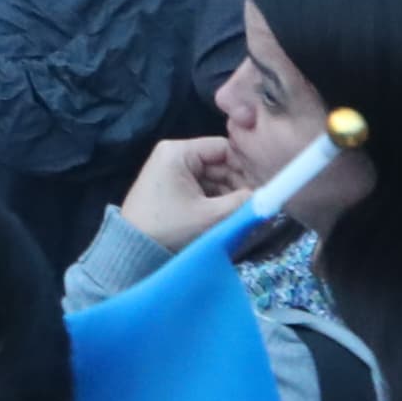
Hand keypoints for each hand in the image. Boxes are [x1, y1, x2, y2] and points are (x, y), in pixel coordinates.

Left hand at [115, 137, 250, 255]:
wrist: (132, 252)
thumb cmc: (170, 228)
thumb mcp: (210, 216)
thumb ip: (243, 204)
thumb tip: (269, 198)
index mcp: (179, 151)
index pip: (224, 148)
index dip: (245, 168)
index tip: (262, 189)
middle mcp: (173, 154)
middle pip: (218, 163)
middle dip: (237, 185)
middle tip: (255, 206)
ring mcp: (170, 171)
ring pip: (211, 178)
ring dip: (227, 195)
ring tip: (242, 215)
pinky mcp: (169, 187)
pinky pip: (199, 188)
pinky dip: (213, 201)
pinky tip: (226, 217)